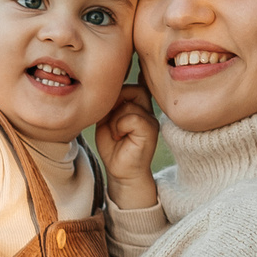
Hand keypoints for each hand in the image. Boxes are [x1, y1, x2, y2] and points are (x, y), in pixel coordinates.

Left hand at [94, 82, 159, 210]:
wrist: (120, 171)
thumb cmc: (113, 147)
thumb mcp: (106, 119)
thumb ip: (110, 103)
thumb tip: (110, 87)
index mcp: (139, 106)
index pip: (132, 85)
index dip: (117, 92)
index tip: (109, 110)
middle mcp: (148, 111)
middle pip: (134, 89)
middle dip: (116, 102)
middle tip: (110, 121)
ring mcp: (151, 120)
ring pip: (130, 104)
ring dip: (115, 119)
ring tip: (115, 133)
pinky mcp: (150, 130)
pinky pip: (132, 117)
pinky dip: (119, 126)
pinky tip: (118, 137)